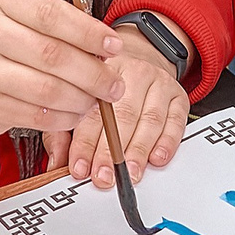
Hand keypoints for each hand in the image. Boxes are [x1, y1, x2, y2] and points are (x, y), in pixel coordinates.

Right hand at [0, 0, 125, 141]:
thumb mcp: (18, 18)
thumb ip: (57, 27)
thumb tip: (104, 48)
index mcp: (1, 0)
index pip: (53, 15)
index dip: (90, 33)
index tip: (114, 46)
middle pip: (54, 55)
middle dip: (93, 73)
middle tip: (113, 84)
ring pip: (48, 89)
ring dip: (81, 99)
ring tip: (95, 101)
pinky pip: (37, 115)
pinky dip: (63, 117)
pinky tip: (73, 113)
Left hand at [48, 26, 190, 187]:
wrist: (144, 59)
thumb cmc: (106, 87)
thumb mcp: (79, 99)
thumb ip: (63, 131)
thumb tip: (56, 162)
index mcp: (102, 70)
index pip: (92, 110)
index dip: (85, 142)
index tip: (79, 168)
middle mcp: (133, 72)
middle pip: (123, 115)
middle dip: (112, 152)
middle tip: (103, 175)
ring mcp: (159, 83)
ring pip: (150, 120)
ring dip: (138, 151)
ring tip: (129, 173)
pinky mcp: (179, 96)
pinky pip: (175, 122)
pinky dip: (167, 143)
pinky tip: (156, 158)